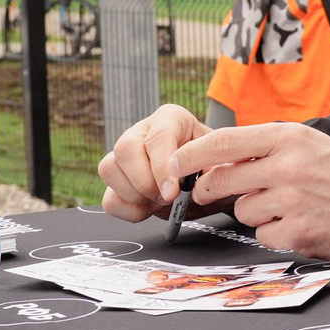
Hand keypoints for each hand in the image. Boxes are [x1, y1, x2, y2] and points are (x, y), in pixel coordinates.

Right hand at [99, 104, 213, 221]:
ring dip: (135, 195)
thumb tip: (182, 184)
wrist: (214, 184)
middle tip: (168, 198)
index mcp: (171, 118)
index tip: (173, 193)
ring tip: (161, 202)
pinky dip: (128, 211)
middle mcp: (142, 131)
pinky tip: (150, 209)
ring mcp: (125, 155)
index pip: (157, 137)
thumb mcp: (221, 164)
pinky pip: (108, 198)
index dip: (161, 168)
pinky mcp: (118, 181)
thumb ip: (207, 169)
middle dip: (145, 182)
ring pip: (108, 169)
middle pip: (124, 149)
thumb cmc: (217, 169)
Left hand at [174, 124, 329, 260]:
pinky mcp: (298, 233)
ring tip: (286, 205)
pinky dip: (274, 233)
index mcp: (287, 137)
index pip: (223, 142)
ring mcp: (292, 202)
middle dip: (211, 190)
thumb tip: (214, 161)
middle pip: (221, 180)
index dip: (190, 155)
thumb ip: (261, 149)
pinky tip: (298, 223)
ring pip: (242, 211)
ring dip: (255, 212)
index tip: (172, 162)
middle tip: (214, 193)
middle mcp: (287, 167)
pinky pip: (262, 236)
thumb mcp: (304, 143)